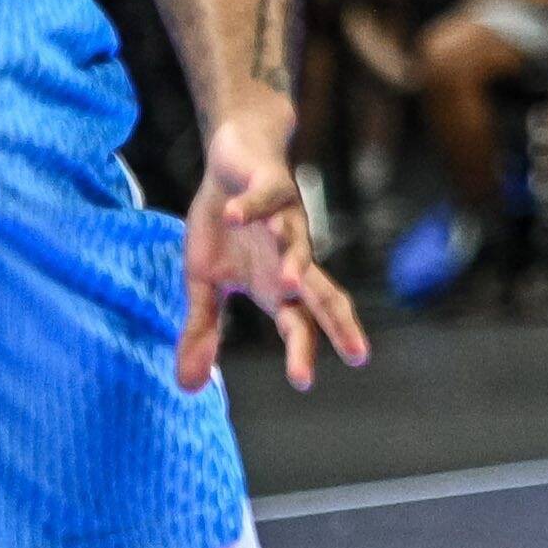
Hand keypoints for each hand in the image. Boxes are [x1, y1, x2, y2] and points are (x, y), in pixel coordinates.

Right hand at [180, 109, 371, 393]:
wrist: (235, 159)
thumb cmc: (225, 225)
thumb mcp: (205, 280)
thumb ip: (203, 330)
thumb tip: (190, 387)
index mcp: (277, 284)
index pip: (298, 323)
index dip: (302, 349)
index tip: (303, 382)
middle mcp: (292, 255)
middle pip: (322, 292)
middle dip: (337, 323)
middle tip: (358, 355)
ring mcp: (287, 219)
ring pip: (298, 242)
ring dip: (292, 261)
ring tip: (287, 284)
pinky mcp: (272, 185)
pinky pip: (263, 198)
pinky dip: (249, 208)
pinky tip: (236, 217)